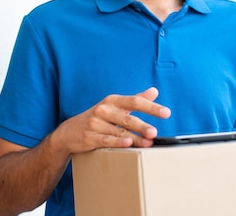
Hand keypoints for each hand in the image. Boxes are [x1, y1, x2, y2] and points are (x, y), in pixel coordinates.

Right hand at [50, 87, 170, 154]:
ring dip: (135, 138)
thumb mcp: (115, 106)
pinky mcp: (90, 137)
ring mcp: (96, 124)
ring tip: (148, 143)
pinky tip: (128, 144)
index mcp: (112, 101)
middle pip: (127, 117)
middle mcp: (104, 110)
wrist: (69, 132)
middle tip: (155, 132)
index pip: (134, 101)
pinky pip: (106, 140)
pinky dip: (118, 142)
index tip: (165, 112)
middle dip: (142, 125)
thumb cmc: (98, 118)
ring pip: (119, 131)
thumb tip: (154, 91)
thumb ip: (135, 99)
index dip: (151, 107)